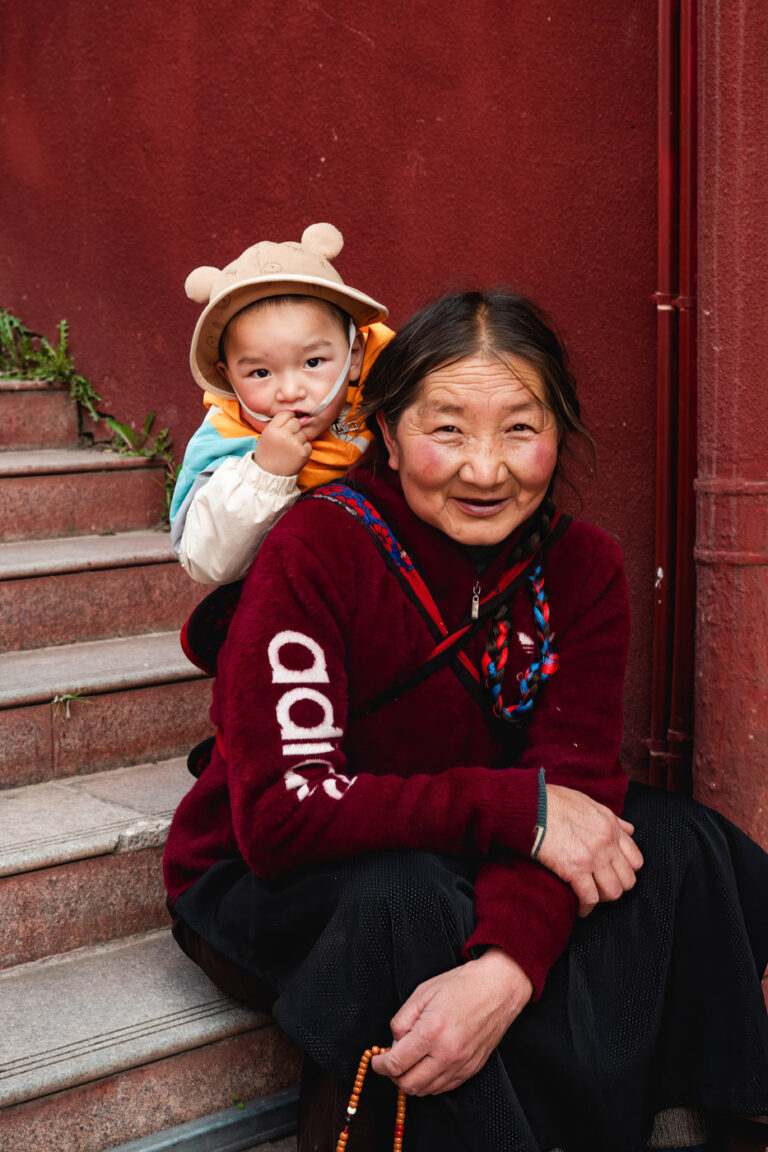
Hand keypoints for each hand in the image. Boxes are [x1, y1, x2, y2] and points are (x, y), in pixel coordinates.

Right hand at [253, 411, 311, 475]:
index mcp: (272, 429)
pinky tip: (294, 454)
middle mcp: (283, 435)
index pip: (286, 414)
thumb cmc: (268, 454)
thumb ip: (280, 424)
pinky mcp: (302, 453)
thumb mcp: (267, 435)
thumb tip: (301, 416)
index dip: (287, 420)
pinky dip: (304, 449)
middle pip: (296, 422)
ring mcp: (294, 444)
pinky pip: (308, 444)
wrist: (268, 474)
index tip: (285, 428)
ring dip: (299, 439)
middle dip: (294, 429)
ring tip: (289, 449)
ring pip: (303, 433)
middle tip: (287, 440)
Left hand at [371, 948, 532, 1095]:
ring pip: (426, 1090)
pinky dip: (430, 1081)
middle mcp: (446, 1055)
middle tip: (391, 1061)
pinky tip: (427, 1064)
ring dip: (411, 1080)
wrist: (498, 989)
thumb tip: (392, 1043)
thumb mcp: (422, 992)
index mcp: (431, 1033)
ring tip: (410, 1060)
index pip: (395, 1064)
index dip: (380, 1065)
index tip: (376, 1061)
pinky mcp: (471, 1070)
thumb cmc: (462, 986)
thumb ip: (402, 1020)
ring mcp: (460, 1065)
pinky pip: (443, 1088)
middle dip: (393, 1076)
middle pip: (408, 1085)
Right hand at [537, 784, 642, 915]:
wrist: (530, 806)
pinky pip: (590, 898)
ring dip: (602, 898)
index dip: (626, 871)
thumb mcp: (588, 803)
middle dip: (615, 887)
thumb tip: (627, 829)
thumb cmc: (552, 802)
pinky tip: (579, 908)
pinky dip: (585, 907)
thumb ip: (611, 818)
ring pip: (613, 892)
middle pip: (627, 880)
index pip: (636, 860)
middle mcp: (607, 843)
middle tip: (601, 887)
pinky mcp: (575, 869)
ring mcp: (593, 857)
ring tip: (590, 897)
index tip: (613, 874)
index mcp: (611, 826)